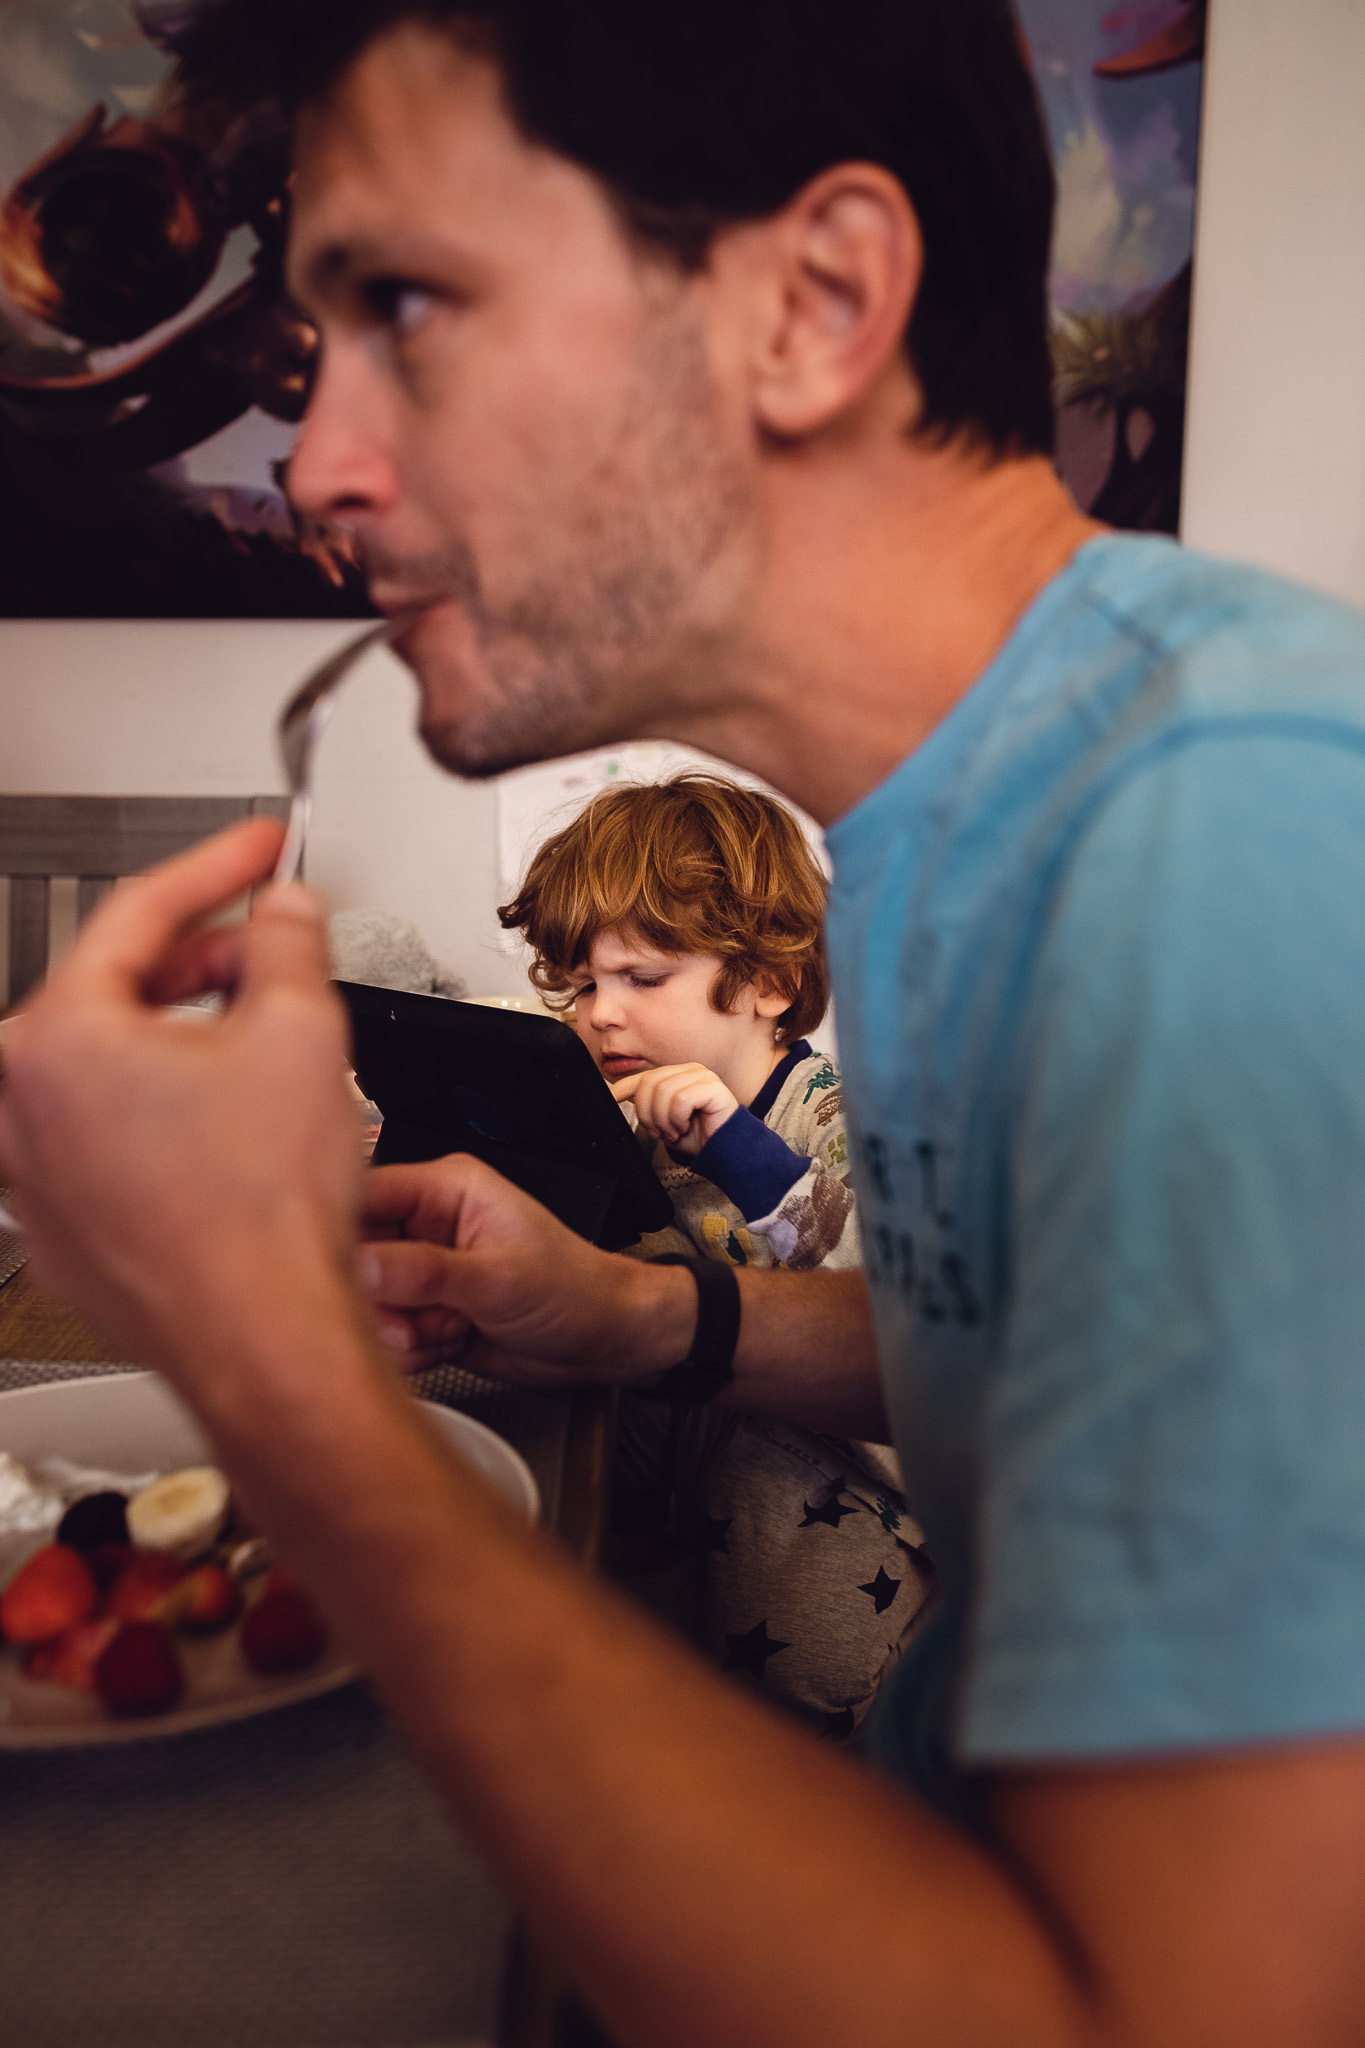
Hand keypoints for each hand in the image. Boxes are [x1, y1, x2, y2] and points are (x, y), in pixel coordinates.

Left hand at [0, 819, 363, 1376]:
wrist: (268, 1341)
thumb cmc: (264, 1218)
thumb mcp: (303, 1031)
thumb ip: (287, 942)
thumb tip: (282, 912)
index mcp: (56, 1041)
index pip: (138, 914)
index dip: (216, 866)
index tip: (254, 849)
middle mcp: (20, 1107)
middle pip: (117, 989)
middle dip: (204, 961)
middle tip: (271, 950)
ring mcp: (32, 1175)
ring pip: (112, 1068)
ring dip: (185, 1040)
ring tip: (264, 1047)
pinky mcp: (63, 1228)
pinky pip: (110, 1139)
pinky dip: (166, 1115)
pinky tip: (233, 1128)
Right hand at [357, 1154, 693, 1382]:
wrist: (608, 1340)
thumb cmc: (575, 1289)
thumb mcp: (498, 1278)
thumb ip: (424, 1273)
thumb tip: (358, 1267)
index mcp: (445, 1190)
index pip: (362, 1193)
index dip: (335, 1230)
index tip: (327, 1269)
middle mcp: (428, 1226)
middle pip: (355, 1255)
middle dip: (374, 1297)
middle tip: (405, 1319)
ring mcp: (425, 1273)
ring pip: (368, 1302)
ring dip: (396, 1330)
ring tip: (444, 1330)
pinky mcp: (427, 1313)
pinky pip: (388, 1334)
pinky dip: (410, 1351)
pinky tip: (449, 1344)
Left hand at [611, 1063, 738, 1154]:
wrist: (724, 1151)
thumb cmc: (698, 1136)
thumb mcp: (663, 1121)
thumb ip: (647, 1105)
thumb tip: (620, 1096)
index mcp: (677, 1076)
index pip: (644, 1077)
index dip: (623, 1087)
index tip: (611, 1098)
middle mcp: (690, 1071)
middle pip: (650, 1083)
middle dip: (648, 1113)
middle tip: (659, 1131)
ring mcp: (703, 1076)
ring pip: (664, 1091)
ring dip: (664, 1119)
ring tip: (674, 1131)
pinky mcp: (713, 1087)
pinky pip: (681, 1099)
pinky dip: (677, 1118)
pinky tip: (685, 1126)